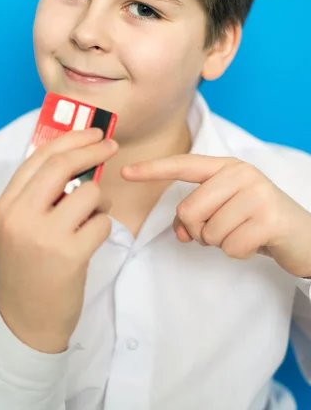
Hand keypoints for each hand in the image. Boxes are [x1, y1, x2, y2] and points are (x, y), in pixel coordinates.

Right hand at [0, 127, 117, 353]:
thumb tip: (77, 156)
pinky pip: (102, 223)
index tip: (93, 133)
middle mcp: (20, 216)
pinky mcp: (69, 255)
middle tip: (111, 146)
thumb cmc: (27, 267)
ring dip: (99, 200)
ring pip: (88, 192)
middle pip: (62, 164)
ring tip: (91, 218)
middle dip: (93, 149)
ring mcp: (44, 235)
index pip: (39, 156)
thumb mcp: (18, 226)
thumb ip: (38, 194)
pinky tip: (90, 240)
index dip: (70, 139)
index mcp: (5, 204)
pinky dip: (103, 227)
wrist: (26, 319)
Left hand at [122, 155, 310, 277]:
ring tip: (243, 233)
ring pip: (209, 232)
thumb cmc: (256, 221)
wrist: (304, 236)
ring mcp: (256, 193)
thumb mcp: (225, 211)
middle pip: (189, 210)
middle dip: (200, 231)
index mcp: (225, 167)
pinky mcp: (269, 218)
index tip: (125, 171)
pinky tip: (255, 242)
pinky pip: (230, 247)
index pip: (183, 165)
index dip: (152, 169)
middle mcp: (240, 173)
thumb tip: (180, 232)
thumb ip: (196, 214)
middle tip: (224, 230)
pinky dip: (239, 252)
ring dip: (221, 242)